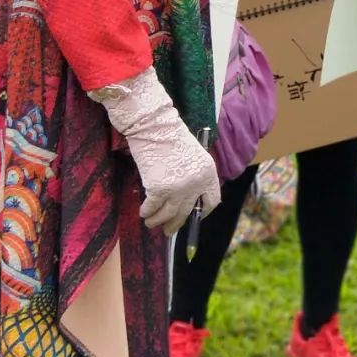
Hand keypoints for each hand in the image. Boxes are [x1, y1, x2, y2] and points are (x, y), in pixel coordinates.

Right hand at [90, 68, 220, 234]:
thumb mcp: (193, 156)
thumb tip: (186, 199)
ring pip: (169, 214)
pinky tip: (144, 212)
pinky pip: (152, 207)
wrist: (155, 126)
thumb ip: (194, 176)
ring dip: (158, 221)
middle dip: (176, 224)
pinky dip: (147, 211)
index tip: (193, 217)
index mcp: (208, 173)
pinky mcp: (159, 189)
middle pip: (187, 212)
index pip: (212, 201)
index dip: (202, 212)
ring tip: (151, 222)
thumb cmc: (172, 137)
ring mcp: (178, 188)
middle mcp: (196, 183)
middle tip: (168, 231)